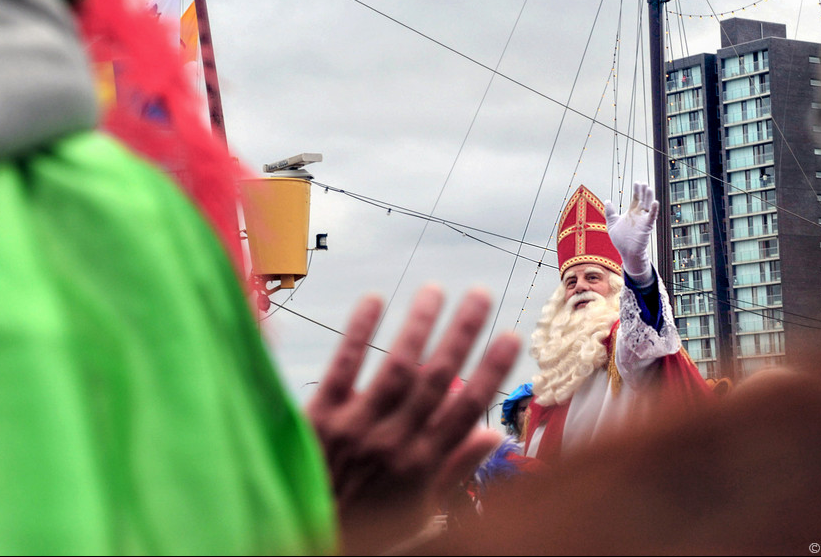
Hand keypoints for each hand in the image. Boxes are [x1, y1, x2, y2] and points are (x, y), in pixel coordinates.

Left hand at [305, 285, 519, 554]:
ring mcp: (357, 427)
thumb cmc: (369, 531)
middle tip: (480, 295)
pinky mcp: (320, 417)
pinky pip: (343, 366)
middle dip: (462, 333)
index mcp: (423, 466)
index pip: (468, 408)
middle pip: (437, 378)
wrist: (309, 546)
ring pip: (396, 366)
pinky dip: (358, 332)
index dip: (492, 369)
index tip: (511, 337)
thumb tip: (494, 436)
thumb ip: (456, 473)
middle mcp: (394, 442)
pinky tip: (374, 301)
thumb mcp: (421, 516)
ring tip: (435, 290)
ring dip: (418, 325)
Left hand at [605, 182, 658, 281]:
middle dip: (643, 192)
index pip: (636, 199)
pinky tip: (655, 203)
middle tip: (643, 182)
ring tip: (649, 188)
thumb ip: (610, 212)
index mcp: (631, 213)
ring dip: (649, 198)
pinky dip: (654, 210)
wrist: (626, 252)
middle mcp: (639, 215)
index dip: (637, 191)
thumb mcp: (612, 223)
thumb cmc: (620, 239)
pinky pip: (651, 217)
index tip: (637, 182)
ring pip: (648, 206)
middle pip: (642, 200)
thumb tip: (607, 200)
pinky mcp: (646, 227)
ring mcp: (643, 220)